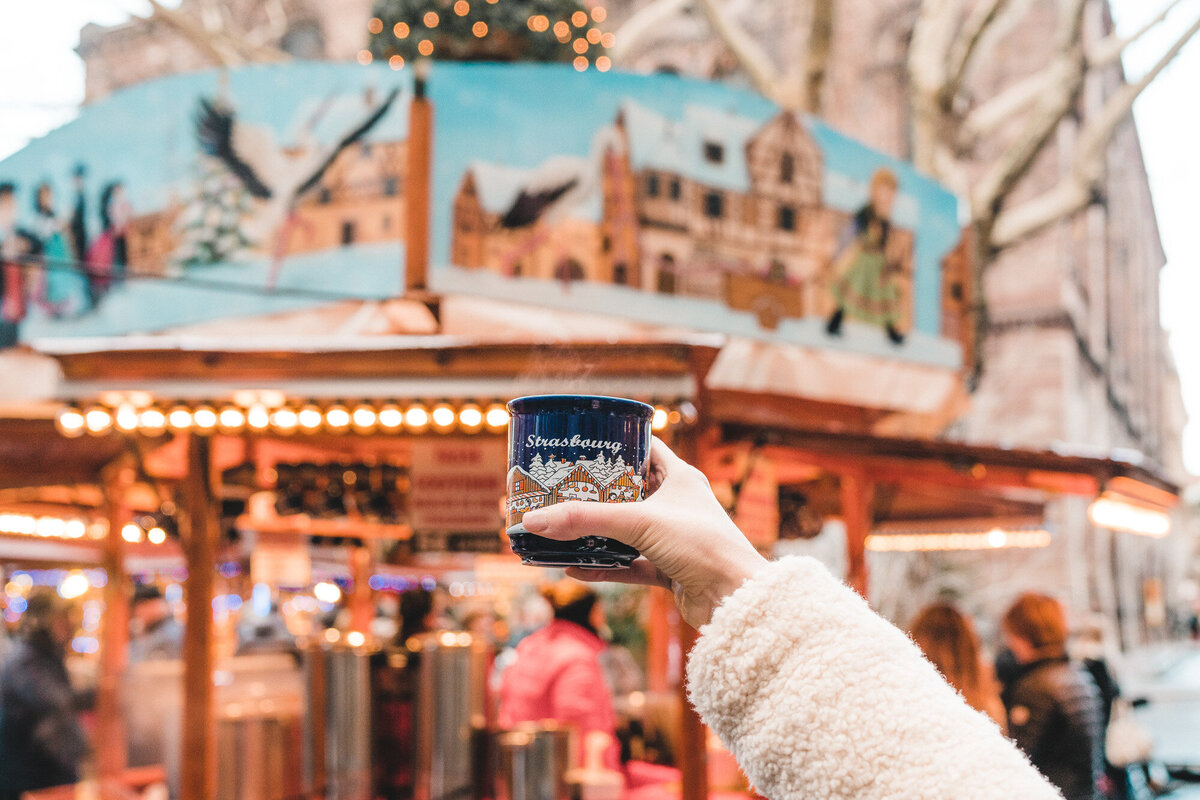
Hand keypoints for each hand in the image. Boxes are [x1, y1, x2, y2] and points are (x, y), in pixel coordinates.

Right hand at [521, 437, 767, 627]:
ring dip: (594, 533)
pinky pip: (627, 565)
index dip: (615, 444)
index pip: (644, 448)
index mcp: (680, 477)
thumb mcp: (640, 522)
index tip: (581, 446)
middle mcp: (676, 504)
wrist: (735, 599)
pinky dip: (602, 567)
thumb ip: (586, 519)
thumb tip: (533, 520)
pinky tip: (572, 569)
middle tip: (558, 491)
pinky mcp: (668, 570)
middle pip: (627, 492)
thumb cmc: (702, 545)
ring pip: (624, 532)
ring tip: (558, 530)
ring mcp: (672, 539)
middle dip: (593, 494)